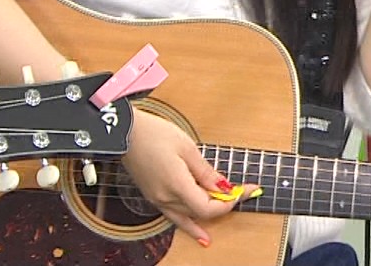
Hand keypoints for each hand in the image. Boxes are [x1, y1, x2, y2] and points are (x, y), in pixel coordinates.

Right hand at [121, 111, 257, 246]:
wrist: (125, 134)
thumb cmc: (154, 134)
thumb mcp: (187, 148)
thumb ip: (206, 172)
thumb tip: (223, 187)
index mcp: (176, 185)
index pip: (208, 208)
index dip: (230, 202)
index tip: (246, 191)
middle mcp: (166, 198)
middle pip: (202, 212)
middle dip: (225, 202)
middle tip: (244, 190)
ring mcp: (158, 200)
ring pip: (190, 216)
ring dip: (211, 211)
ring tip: (231, 206)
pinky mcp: (154, 197)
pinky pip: (175, 217)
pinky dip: (191, 226)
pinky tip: (202, 237)